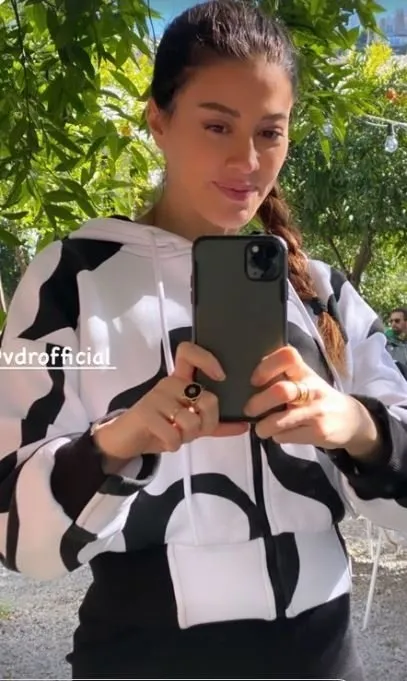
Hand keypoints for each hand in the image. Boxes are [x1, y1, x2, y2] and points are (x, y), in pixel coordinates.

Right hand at [94, 342, 247, 466]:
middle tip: (194, 430)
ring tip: (175, 435)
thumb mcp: (191, 425)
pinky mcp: (145, 412)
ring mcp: (156, 396)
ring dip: (187, 437)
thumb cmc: (160, 426)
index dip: (208, 359)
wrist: (127, 440)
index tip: (221, 377)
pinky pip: (174, 434)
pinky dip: (174, 444)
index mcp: (180, 379)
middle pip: (206, 398)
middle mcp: (169, 383)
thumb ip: (216, 424)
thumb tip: (245, 424)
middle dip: (207, 423)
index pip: (189, 352)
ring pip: (191, 420)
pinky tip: (165, 442)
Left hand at [244, 346, 380, 460]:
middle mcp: (313, 388)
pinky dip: (278, 437)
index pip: (288, 356)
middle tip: (249, 410)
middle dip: (258, 403)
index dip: (266, 366)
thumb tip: (248, 384)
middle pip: (281, 391)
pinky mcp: (319, 432)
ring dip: (264, 426)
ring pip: (281, 420)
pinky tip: (280, 434)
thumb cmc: (318, 398)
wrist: (351, 420)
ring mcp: (317, 411)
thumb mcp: (306, 381)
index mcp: (305, 372)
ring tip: (261, 428)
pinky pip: (288, 436)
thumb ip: (283, 378)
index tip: (254, 380)